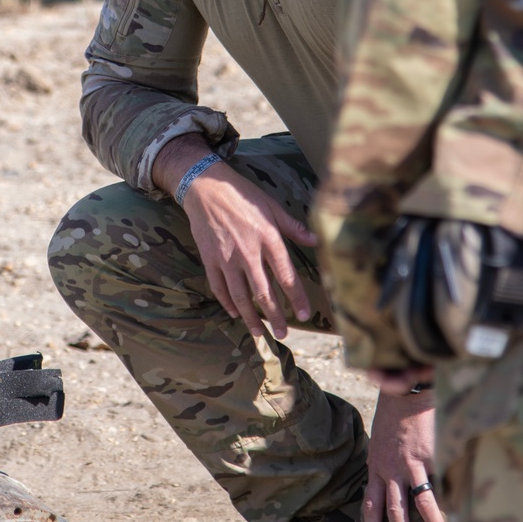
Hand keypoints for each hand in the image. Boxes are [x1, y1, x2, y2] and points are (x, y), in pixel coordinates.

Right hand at [151, 136, 315, 338]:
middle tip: (282, 334)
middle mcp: (248, 252)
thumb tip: (316, 240)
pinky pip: (219, 287)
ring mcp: (227, 258)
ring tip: (259, 333)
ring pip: (240, 296)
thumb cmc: (243, 195)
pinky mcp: (209, 259)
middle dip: (274, 317)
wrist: (206, 187)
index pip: (286, 275)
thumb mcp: (273, 207)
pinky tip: (234, 313)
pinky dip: (227, 303)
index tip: (303, 315)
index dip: (296, 298)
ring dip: (250, 317)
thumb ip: (294, 228)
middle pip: (263, 293)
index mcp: (268, 238)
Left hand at [363, 384, 449, 521]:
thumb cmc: (395, 414)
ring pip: (421, 503)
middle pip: (394, 511)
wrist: (407, 391)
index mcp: (377, 466)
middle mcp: (391, 470)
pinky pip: (442, 482)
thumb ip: (386, 462)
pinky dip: (452, 500)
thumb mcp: (381, 441)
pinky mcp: (431, 456)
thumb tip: (395, 483)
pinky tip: (463, 517)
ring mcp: (411, 465)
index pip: (371, 503)